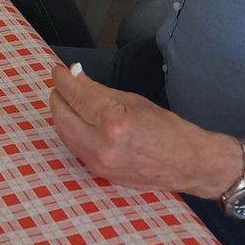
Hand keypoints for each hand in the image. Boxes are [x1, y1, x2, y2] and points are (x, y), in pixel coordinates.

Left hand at [49, 62, 238, 197]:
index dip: (63, 79)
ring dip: (61, 114)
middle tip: (62, 84)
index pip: (76, 95)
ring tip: (68, 100)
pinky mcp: (99, 173)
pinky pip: (75, 148)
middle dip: (57, 97)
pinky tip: (77, 120)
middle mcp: (101, 145)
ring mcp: (98, 163)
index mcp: (113, 122)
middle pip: (61, 116)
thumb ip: (99, 89)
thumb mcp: (133, 101)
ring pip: (64, 134)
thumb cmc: (166, 128)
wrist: (187, 165)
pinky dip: (71, 131)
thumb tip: (75, 75)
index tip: (57, 70)